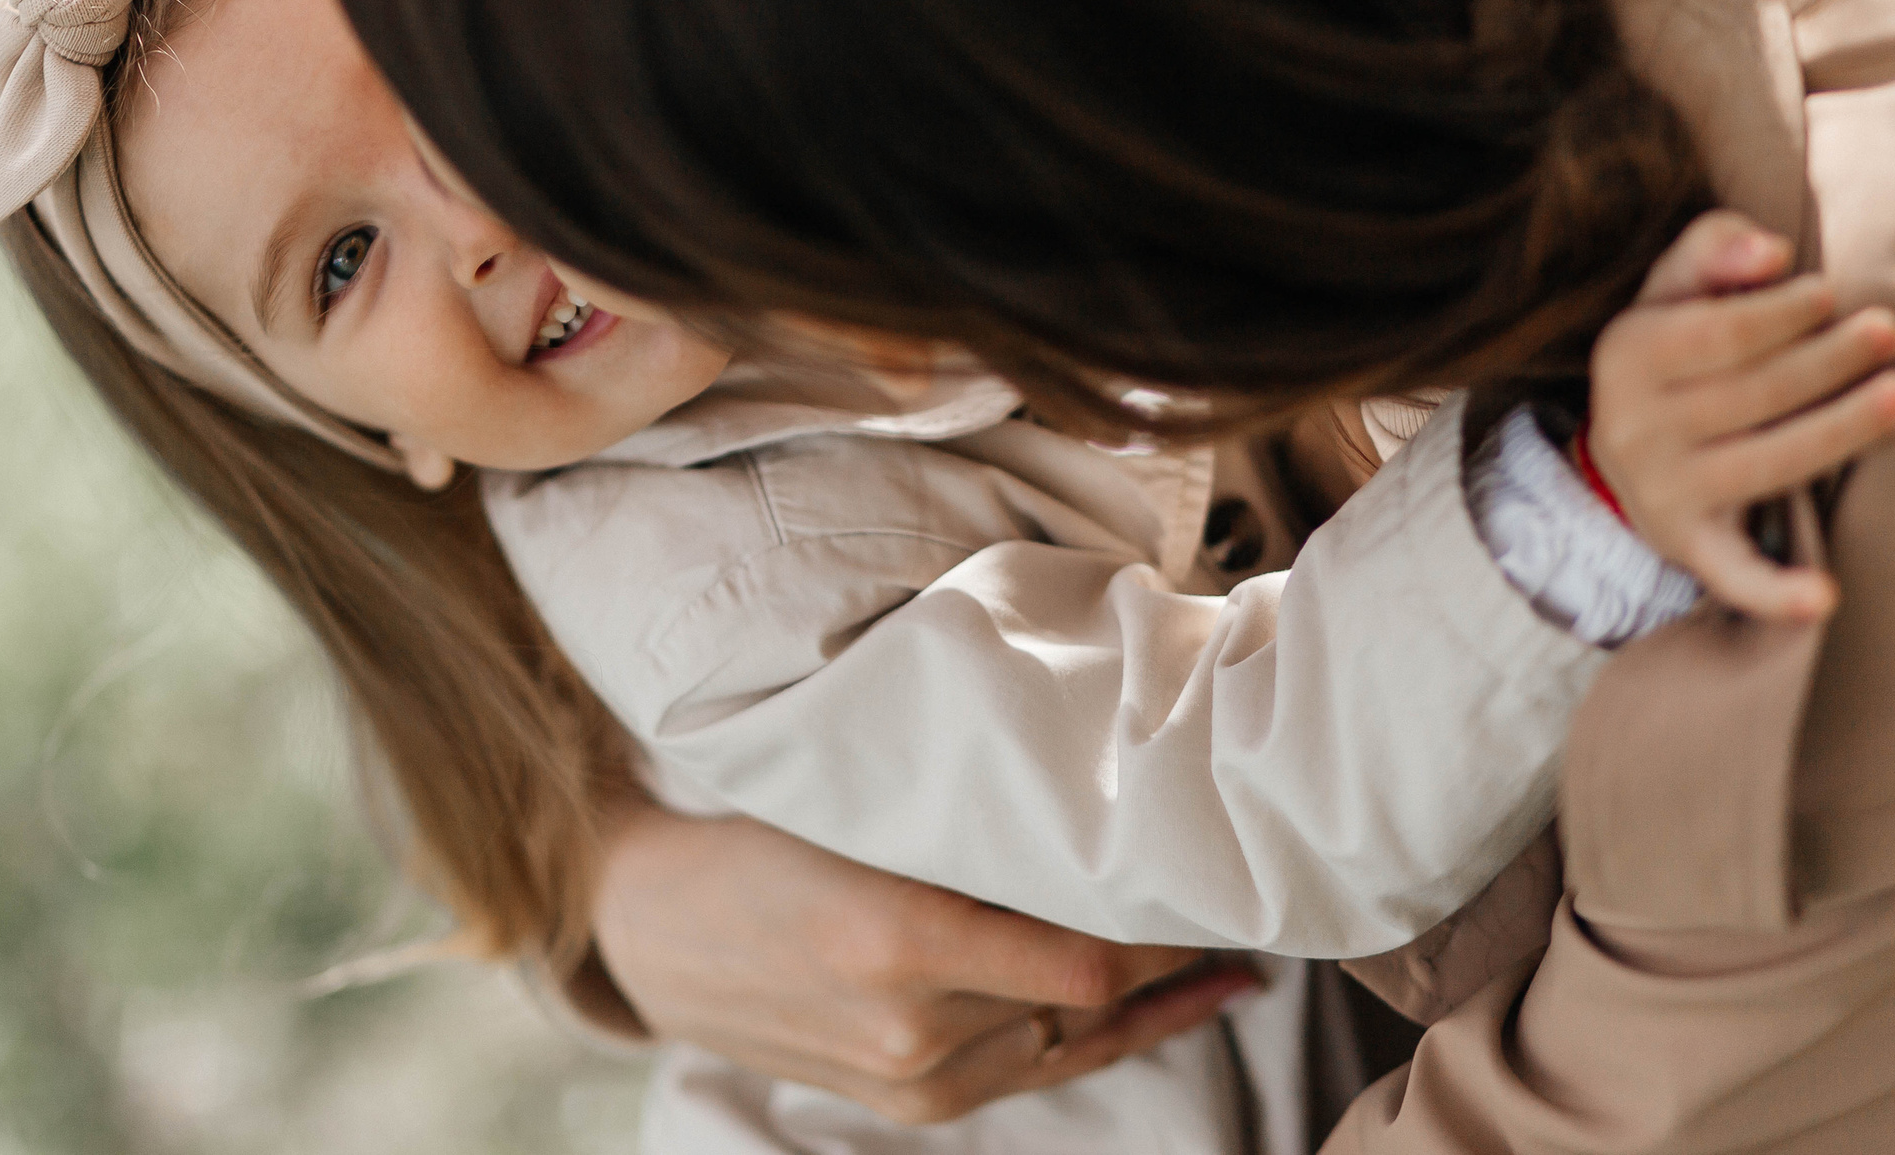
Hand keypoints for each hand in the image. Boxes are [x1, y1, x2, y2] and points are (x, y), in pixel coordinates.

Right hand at [590, 802, 1258, 1124]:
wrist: (652, 928)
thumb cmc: (756, 837)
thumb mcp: (854, 807)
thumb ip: (963, 820)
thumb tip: (1090, 791)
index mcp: (897, 940)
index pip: (1085, 959)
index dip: (1166, 925)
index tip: (1214, 864)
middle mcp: (914, 1029)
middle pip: (1091, 995)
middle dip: (1166, 940)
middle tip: (1243, 876)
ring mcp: (914, 1080)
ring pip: (1077, 1035)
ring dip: (1153, 989)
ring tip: (1239, 942)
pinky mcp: (914, 1103)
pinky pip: (1042, 1070)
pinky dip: (1116, 1034)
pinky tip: (1189, 1003)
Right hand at [1586, 209, 1894, 622]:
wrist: (1625, 452)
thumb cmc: (1674, 351)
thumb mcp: (1671, 289)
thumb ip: (1712, 248)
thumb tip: (1771, 250)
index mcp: (1626, 356)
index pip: (1718, 333)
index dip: (1783, 312)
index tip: (1830, 293)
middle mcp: (1634, 429)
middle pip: (1753, 394)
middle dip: (1828, 360)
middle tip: (1887, 330)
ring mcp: (1663, 493)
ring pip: (1768, 464)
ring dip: (1842, 431)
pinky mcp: (1692, 546)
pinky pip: (1732, 573)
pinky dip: (1774, 594)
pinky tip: (1824, 597)